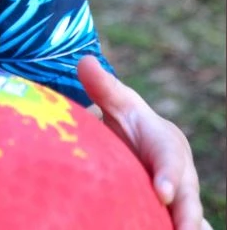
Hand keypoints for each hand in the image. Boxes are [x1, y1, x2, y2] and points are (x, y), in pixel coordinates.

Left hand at [77, 55, 207, 229]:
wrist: (144, 143)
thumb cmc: (130, 120)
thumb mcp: (118, 102)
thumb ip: (104, 86)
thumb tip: (84, 60)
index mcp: (167, 144)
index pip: (170, 159)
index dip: (168, 176)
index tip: (162, 193)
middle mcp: (181, 176)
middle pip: (189, 200)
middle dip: (187, 216)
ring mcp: (180, 200)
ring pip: (188, 219)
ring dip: (182, 227)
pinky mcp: (172, 215)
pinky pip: (176, 226)